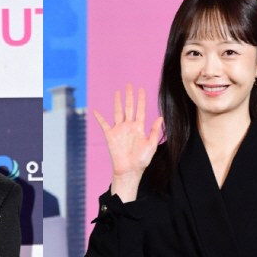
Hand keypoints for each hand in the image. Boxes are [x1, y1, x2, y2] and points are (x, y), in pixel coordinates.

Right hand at [93, 83, 161, 201]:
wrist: (129, 171)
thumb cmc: (142, 161)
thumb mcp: (152, 145)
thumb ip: (155, 131)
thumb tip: (160, 117)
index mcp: (139, 128)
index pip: (141, 110)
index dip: (141, 99)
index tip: (141, 89)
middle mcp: (129, 127)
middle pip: (129, 107)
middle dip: (129, 96)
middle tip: (129, 85)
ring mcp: (119, 130)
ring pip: (118, 112)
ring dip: (118, 102)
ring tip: (118, 92)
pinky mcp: (110, 136)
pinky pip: (104, 124)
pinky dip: (99, 117)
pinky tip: (96, 111)